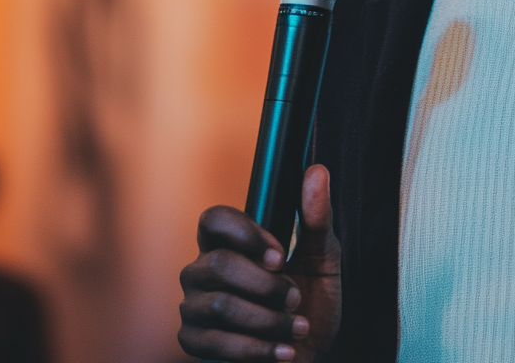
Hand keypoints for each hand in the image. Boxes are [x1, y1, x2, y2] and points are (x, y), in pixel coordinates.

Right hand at [178, 165, 341, 361]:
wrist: (309, 353)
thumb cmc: (310, 300)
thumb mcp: (322, 257)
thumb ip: (317, 217)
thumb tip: (317, 171)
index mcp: (229, 241)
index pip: (214, 218)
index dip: (245, 233)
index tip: (280, 254)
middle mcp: (203, 268)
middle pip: (219, 263)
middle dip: (266, 285)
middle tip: (295, 297)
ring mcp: (193, 305)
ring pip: (219, 304)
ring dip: (268, 319)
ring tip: (297, 327)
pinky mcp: (192, 341)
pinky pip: (216, 343)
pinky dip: (257, 349)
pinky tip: (283, 351)